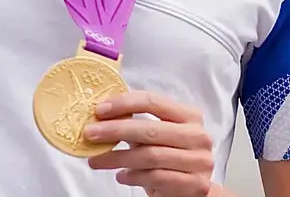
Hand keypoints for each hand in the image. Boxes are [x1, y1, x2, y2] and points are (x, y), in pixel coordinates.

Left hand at [84, 90, 213, 195]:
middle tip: (90, 134)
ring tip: (97, 160)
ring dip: (118, 157)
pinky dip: (134, 176)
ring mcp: (199, 161)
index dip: (124, 103)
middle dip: (115, 130)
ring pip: (150, 155)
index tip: (99, 110)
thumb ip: (137, 122)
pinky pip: (157, 177)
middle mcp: (198, 135)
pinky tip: (120, 175)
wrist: (194, 191)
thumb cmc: (170, 156)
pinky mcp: (196, 185)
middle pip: (150, 129)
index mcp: (189, 115)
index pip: (153, 101)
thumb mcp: (158, 135)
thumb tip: (100, 115)